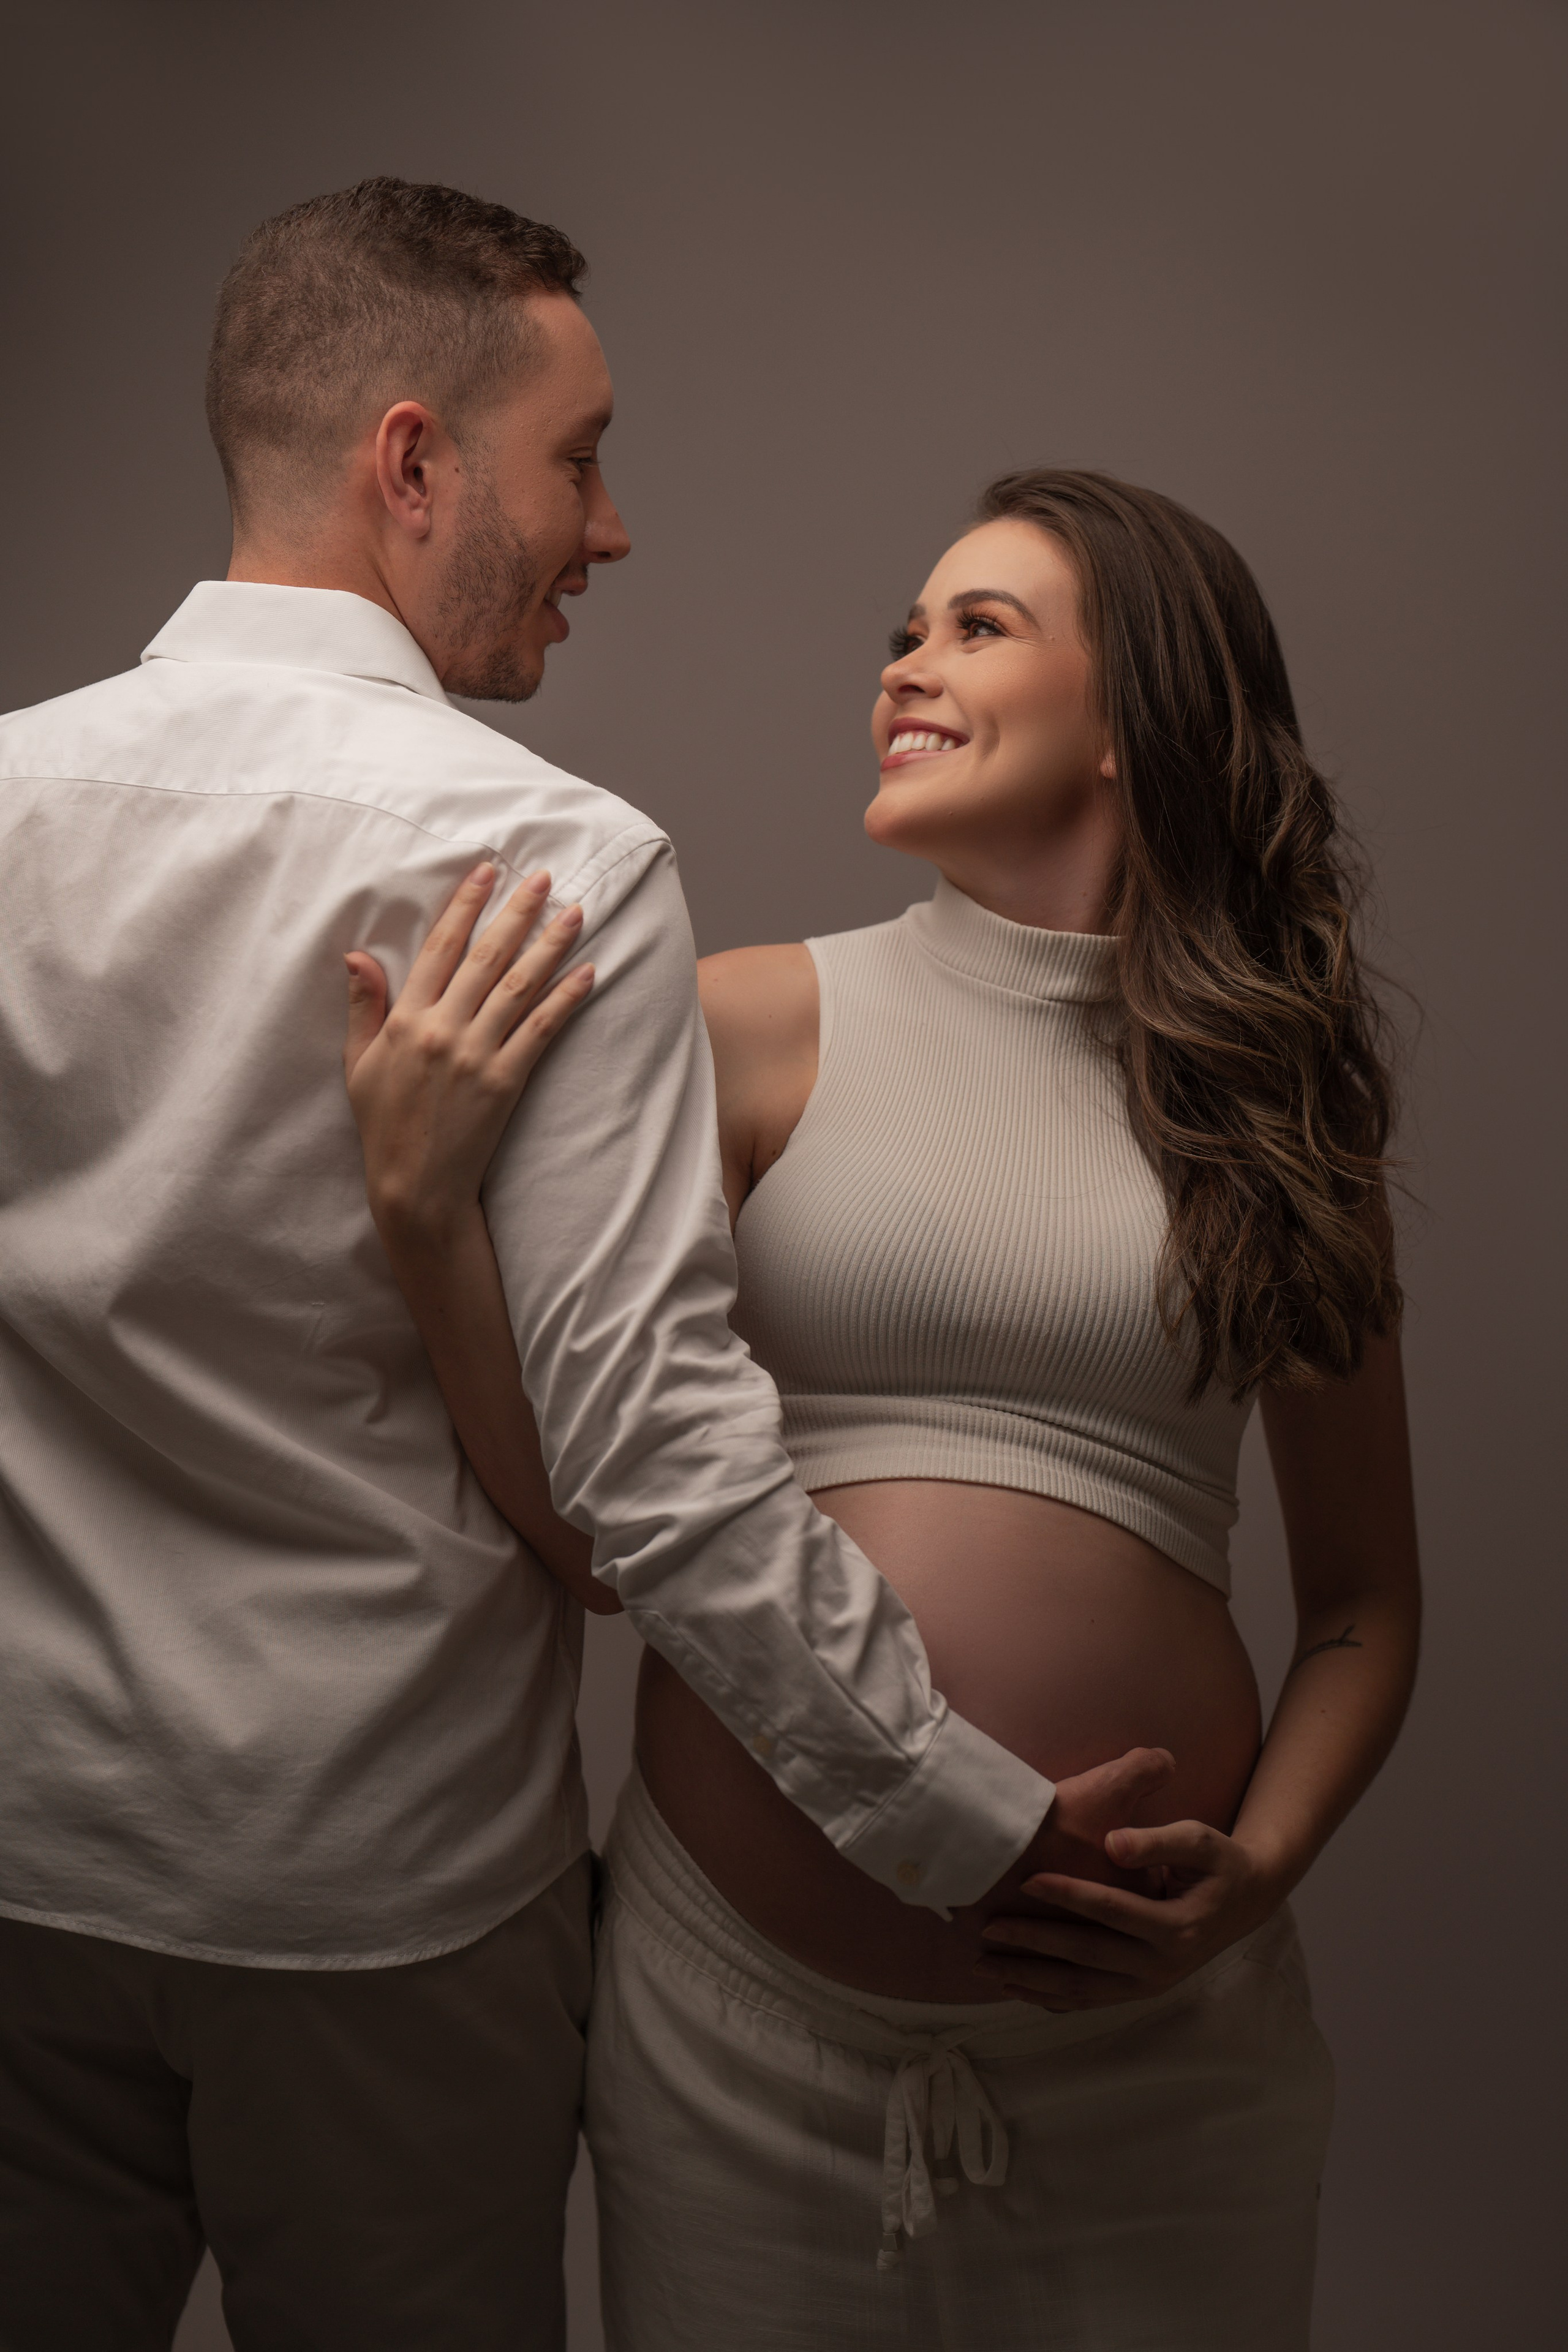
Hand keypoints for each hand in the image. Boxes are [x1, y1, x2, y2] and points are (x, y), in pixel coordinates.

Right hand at [343, 864, 593, 1241]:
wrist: (414, 1187)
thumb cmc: (384, 1126)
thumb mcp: (358, 1064)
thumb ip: (364, 1007)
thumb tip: (357, 955)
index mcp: (405, 1018)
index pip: (439, 947)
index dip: (465, 905)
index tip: (486, 871)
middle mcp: (442, 1028)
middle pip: (486, 956)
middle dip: (518, 911)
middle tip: (545, 877)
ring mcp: (476, 1053)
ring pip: (520, 985)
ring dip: (551, 944)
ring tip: (576, 913)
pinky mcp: (506, 1080)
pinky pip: (542, 1029)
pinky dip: (567, 998)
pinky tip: (589, 972)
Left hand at [977, 1811, 1284, 2012]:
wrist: (1247, 1901)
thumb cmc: (1218, 1863)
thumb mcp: (1201, 1840)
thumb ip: (1159, 1841)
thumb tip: (1113, 1843)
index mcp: (1178, 1926)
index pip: (1112, 1910)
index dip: (1069, 1894)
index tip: (1027, 1880)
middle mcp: (1162, 1965)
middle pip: (1088, 1955)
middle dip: (1035, 1942)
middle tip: (988, 1928)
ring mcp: (1149, 1985)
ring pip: (1081, 1988)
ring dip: (1031, 1979)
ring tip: (984, 1966)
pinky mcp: (1139, 1992)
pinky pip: (1088, 2001)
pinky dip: (1050, 1998)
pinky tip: (1016, 1988)